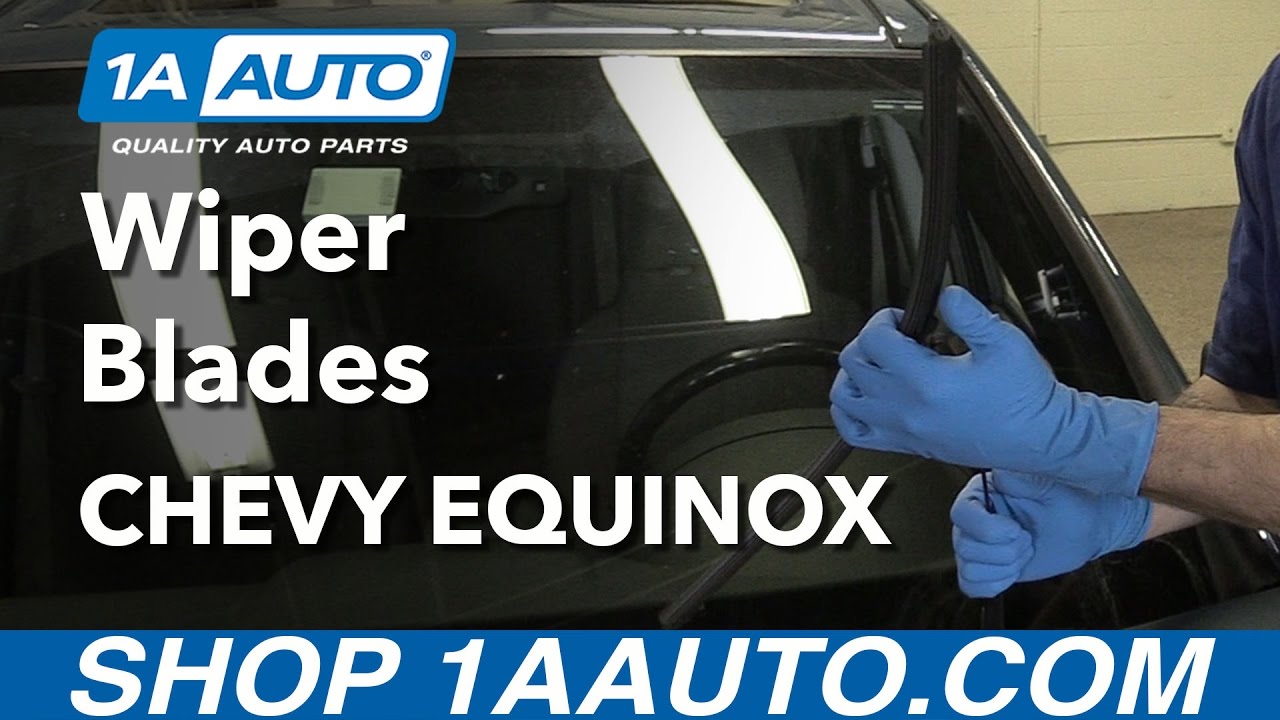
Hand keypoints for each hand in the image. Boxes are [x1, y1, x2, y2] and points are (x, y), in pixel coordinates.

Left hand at [829, 285, 1159, 496]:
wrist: (1039, 440)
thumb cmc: (1025, 398)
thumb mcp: (1004, 342)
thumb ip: (969, 315)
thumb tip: (946, 296)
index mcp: (926, 380)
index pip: (875, 339)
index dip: (885, 318)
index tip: (904, 317)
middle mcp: (906, 408)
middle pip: (853, 364)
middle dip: (870, 339)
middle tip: (897, 336)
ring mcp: (903, 430)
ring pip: (845, 399)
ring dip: (853, 374)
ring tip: (878, 362)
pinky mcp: (908, 444)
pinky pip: (856, 433)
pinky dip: (849, 412)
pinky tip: (866, 397)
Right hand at [950, 470, 1152, 597]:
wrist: (1081, 532)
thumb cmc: (1068, 506)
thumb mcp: (1051, 489)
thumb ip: (1024, 481)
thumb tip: (998, 474)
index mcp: (981, 493)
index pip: (961, 514)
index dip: (987, 529)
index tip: (1018, 530)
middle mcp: (971, 519)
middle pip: (964, 547)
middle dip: (1006, 552)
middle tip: (1029, 541)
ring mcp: (973, 545)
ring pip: (970, 569)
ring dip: (1005, 567)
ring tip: (1025, 552)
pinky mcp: (981, 569)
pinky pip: (971, 586)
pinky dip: (997, 583)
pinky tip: (1015, 569)